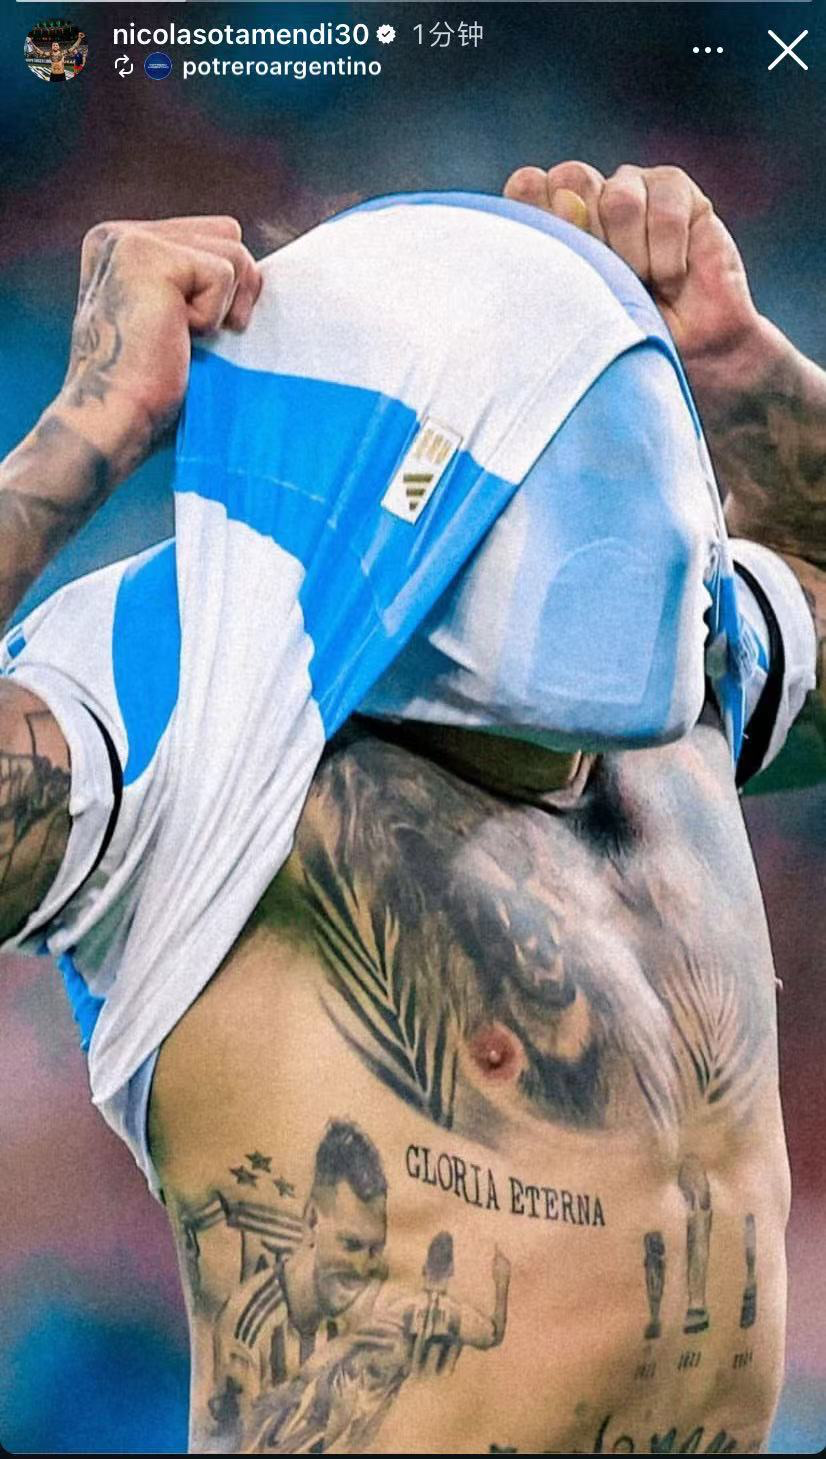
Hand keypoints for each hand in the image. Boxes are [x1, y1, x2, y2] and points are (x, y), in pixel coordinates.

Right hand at [58, 216, 261, 480]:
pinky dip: (211, 318)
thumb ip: (197, 286)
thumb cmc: (148, 393)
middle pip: (228, 235)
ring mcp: (130, 242)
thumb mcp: (174, 325)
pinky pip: (223, 274)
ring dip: (221, 308)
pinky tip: (174, 338)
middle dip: (233, 292)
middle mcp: (119, 236)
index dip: (226, 289)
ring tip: (180, 338)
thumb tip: (258, 275)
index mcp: (122, 249)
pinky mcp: (147, 256)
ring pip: (233, 251)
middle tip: (195, 338)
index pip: (212, 236)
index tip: (189, 333)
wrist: (115, 422)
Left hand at [504, 161, 761, 379]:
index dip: (540, 214)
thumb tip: (567, 199)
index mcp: (549, 226)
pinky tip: (672, 281)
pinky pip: (664, 209)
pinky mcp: (674, 190)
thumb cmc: (625, 342)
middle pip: (572, 180)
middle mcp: (586, 199)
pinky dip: (668, 256)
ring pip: (620, 199)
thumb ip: (561, 256)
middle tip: (608, 280)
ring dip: (633, 257)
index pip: (527, 187)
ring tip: (644, 289)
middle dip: (591, 239)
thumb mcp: (578, 312)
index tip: (558, 264)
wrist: (693, 358)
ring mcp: (630, 190)